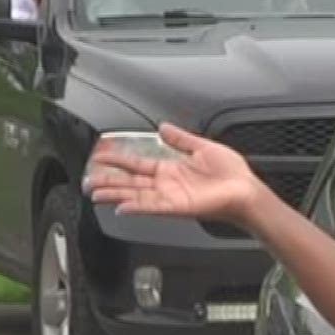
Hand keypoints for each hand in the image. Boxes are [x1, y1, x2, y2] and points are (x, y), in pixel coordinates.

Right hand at [83, 123, 268, 224]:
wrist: (246, 191)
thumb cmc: (232, 174)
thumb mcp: (203, 147)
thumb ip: (181, 138)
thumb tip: (164, 127)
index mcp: (171, 169)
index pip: (137, 164)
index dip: (118, 160)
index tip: (100, 156)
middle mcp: (167, 185)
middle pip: (130, 182)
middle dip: (108, 182)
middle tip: (88, 181)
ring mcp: (170, 197)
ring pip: (135, 196)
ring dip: (114, 194)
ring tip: (95, 194)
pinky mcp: (178, 207)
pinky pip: (152, 207)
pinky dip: (136, 207)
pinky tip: (121, 207)